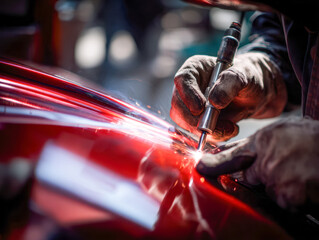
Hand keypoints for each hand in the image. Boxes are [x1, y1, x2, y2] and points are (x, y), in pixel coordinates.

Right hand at [170, 52, 286, 140]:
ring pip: (184, 122)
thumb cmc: (247, 76)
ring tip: (230, 127)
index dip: (187, 95)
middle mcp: (187, 87)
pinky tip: (228, 130)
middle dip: (194, 120)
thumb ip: (230, 83)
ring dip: (205, 130)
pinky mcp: (195, 121)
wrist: (253, 94)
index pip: (182, 80)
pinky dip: (213, 136)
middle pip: (178, 105)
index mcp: (195, 69)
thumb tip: (214, 101)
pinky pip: (196, 133)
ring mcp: (188, 106)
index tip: (200, 109)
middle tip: (216, 127)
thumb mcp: (244, 75)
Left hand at [196, 117, 318, 209]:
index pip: (233, 156)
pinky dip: (293, 198)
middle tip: (287, 166)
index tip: (202, 167)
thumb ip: (261, 142)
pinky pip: (284, 202)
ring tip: (301, 172)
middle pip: (250, 177)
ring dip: (281, 186)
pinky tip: (307, 183)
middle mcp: (266, 161)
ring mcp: (276, 180)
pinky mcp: (288, 198)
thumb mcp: (286, 131)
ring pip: (268, 190)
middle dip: (262, 175)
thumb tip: (236, 150)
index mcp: (265, 141)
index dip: (215, 163)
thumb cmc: (315, 140)